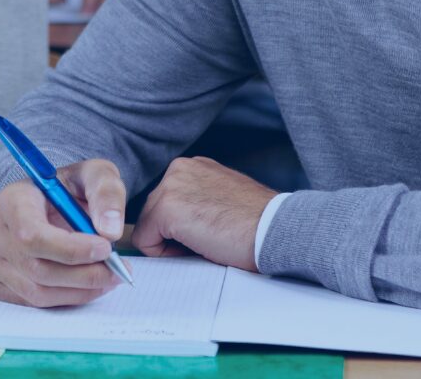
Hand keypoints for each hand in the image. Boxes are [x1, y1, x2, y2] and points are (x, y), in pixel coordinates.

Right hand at [0, 159, 127, 307]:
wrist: (45, 201)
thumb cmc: (68, 188)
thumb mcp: (93, 174)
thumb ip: (106, 193)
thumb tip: (111, 232)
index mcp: (11, 200)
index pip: (32, 235)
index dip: (70, 250)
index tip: (106, 249)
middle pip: (37, 269)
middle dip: (84, 275)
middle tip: (117, 270)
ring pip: (36, 292)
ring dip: (79, 292)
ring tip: (107, 279)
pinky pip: (31, 302)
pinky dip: (64, 299)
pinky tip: (85, 286)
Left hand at [133, 156, 273, 271]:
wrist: (274, 230)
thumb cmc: (256, 223)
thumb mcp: (220, 199)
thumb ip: (195, 201)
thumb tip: (173, 226)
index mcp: (192, 166)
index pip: (165, 201)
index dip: (181, 227)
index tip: (207, 233)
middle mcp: (178, 169)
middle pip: (152, 213)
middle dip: (172, 235)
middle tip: (207, 242)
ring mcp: (170, 187)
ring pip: (147, 227)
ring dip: (170, 243)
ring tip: (205, 244)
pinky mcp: (167, 209)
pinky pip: (145, 241)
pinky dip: (165, 254)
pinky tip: (197, 249)